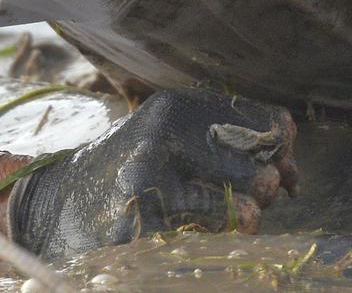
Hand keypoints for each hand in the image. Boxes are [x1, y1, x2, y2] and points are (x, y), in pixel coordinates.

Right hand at [5, 87, 298, 263]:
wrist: (58, 206)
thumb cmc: (133, 167)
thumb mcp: (174, 136)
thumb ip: (232, 141)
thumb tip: (293, 174)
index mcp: (176, 108)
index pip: (266, 125)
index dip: (281, 150)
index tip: (278, 163)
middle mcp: (162, 140)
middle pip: (257, 170)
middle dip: (266, 189)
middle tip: (257, 195)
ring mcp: (149, 187)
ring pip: (239, 211)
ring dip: (246, 220)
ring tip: (237, 218)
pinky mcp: (140, 232)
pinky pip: (207, 243)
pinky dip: (216, 242)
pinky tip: (202, 234)